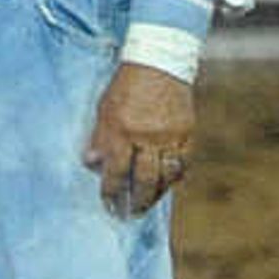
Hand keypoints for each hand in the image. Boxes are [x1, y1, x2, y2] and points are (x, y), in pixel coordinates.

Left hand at [84, 61, 195, 219]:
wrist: (159, 64)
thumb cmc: (125, 86)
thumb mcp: (103, 109)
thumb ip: (99, 137)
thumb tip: (91, 163)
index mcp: (123, 131)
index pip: (116, 171)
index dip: (112, 191)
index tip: (108, 205)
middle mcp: (148, 136)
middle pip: (145, 179)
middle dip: (138, 201)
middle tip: (131, 214)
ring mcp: (171, 136)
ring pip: (168, 175)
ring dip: (158, 193)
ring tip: (148, 203)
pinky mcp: (188, 132)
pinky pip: (183, 162)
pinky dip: (176, 176)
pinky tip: (168, 184)